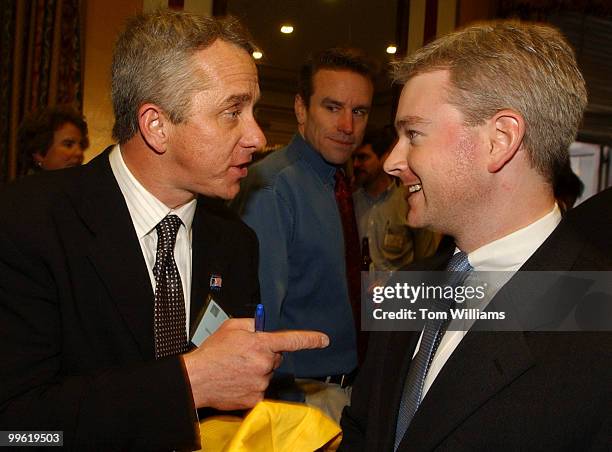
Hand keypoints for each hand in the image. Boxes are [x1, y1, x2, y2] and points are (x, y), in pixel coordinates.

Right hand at [182, 318, 328, 409]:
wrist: (196, 379)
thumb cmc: (212, 353)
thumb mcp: (231, 326)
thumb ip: (253, 324)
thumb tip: (263, 328)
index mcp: (261, 343)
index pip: (292, 340)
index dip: (310, 339)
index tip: (323, 340)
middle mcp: (264, 364)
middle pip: (276, 358)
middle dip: (265, 355)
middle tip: (244, 356)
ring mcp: (261, 383)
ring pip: (267, 374)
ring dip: (256, 371)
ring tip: (236, 369)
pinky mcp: (255, 399)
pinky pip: (260, 389)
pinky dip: (251, 385)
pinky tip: (237, 381)